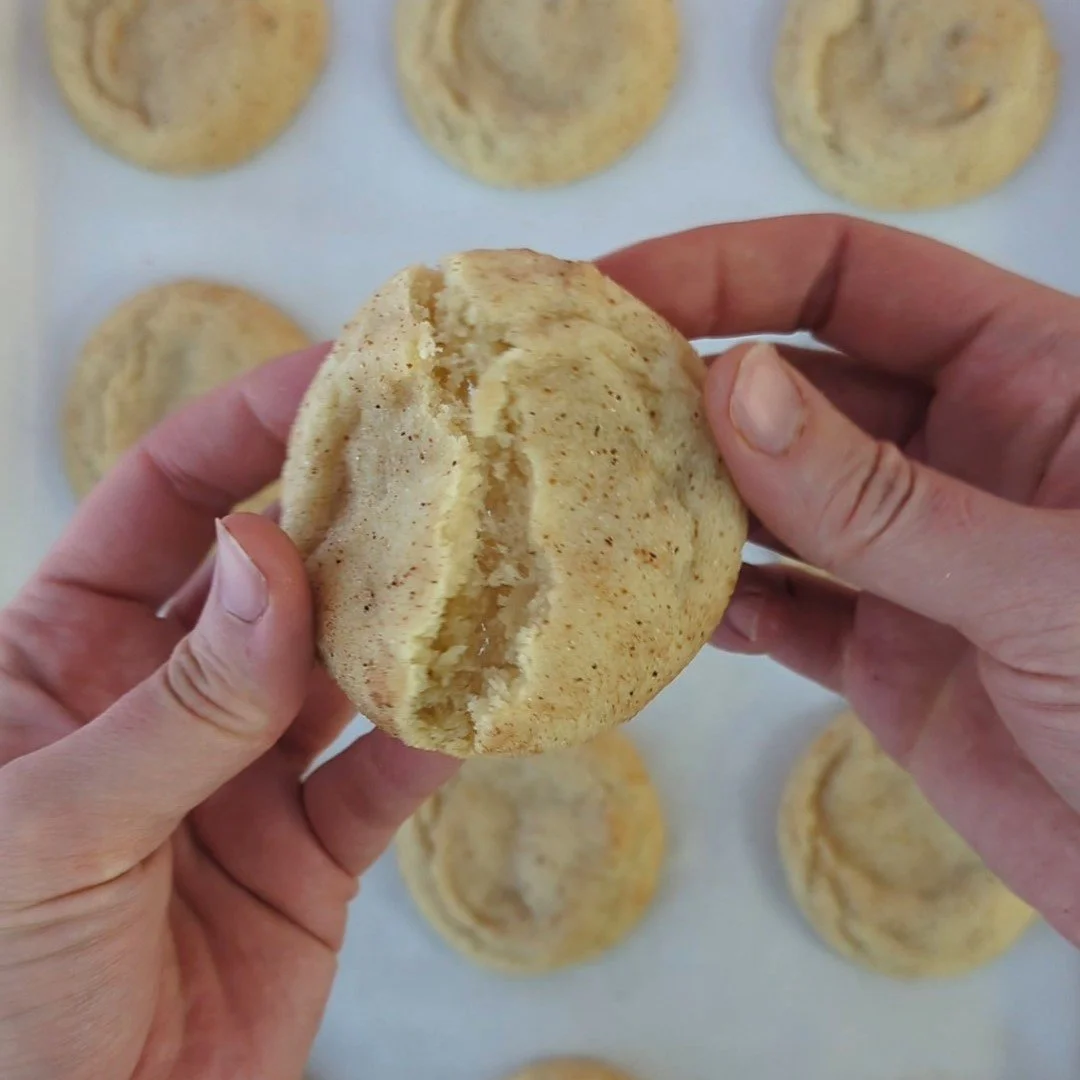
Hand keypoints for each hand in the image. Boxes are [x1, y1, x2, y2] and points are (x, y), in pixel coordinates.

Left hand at [0, 345, 457, 1079]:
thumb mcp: (56, 831)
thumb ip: (179, 701)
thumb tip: (267, 559)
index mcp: (57, 656)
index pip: (160, 504)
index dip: (242, 431)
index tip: (329, 375)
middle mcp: (159, 697)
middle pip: (270, 572)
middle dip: (347, 514)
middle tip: (437, 455)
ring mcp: (240, 772)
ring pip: (339, 669)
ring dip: (404, 622)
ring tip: (476, 565)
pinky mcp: (308, 851)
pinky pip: (382, 779)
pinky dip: (431, 741)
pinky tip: (477, 701)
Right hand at [602, 216, 1079, 945]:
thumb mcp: (1038, 581)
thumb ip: (879, 495)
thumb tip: (730, 387)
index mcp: (1032, 377)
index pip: (855, 275)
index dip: (731, 269)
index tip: (614, 291)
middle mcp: (965, 452)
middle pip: (798, 382)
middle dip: (689, 384)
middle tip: (573, 400)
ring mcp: (921, 555)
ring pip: (779, 498)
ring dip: (694, 498)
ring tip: (600, 500)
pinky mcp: (891, 653)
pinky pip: (786, 608)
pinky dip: (728, 606)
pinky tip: (673, 610)